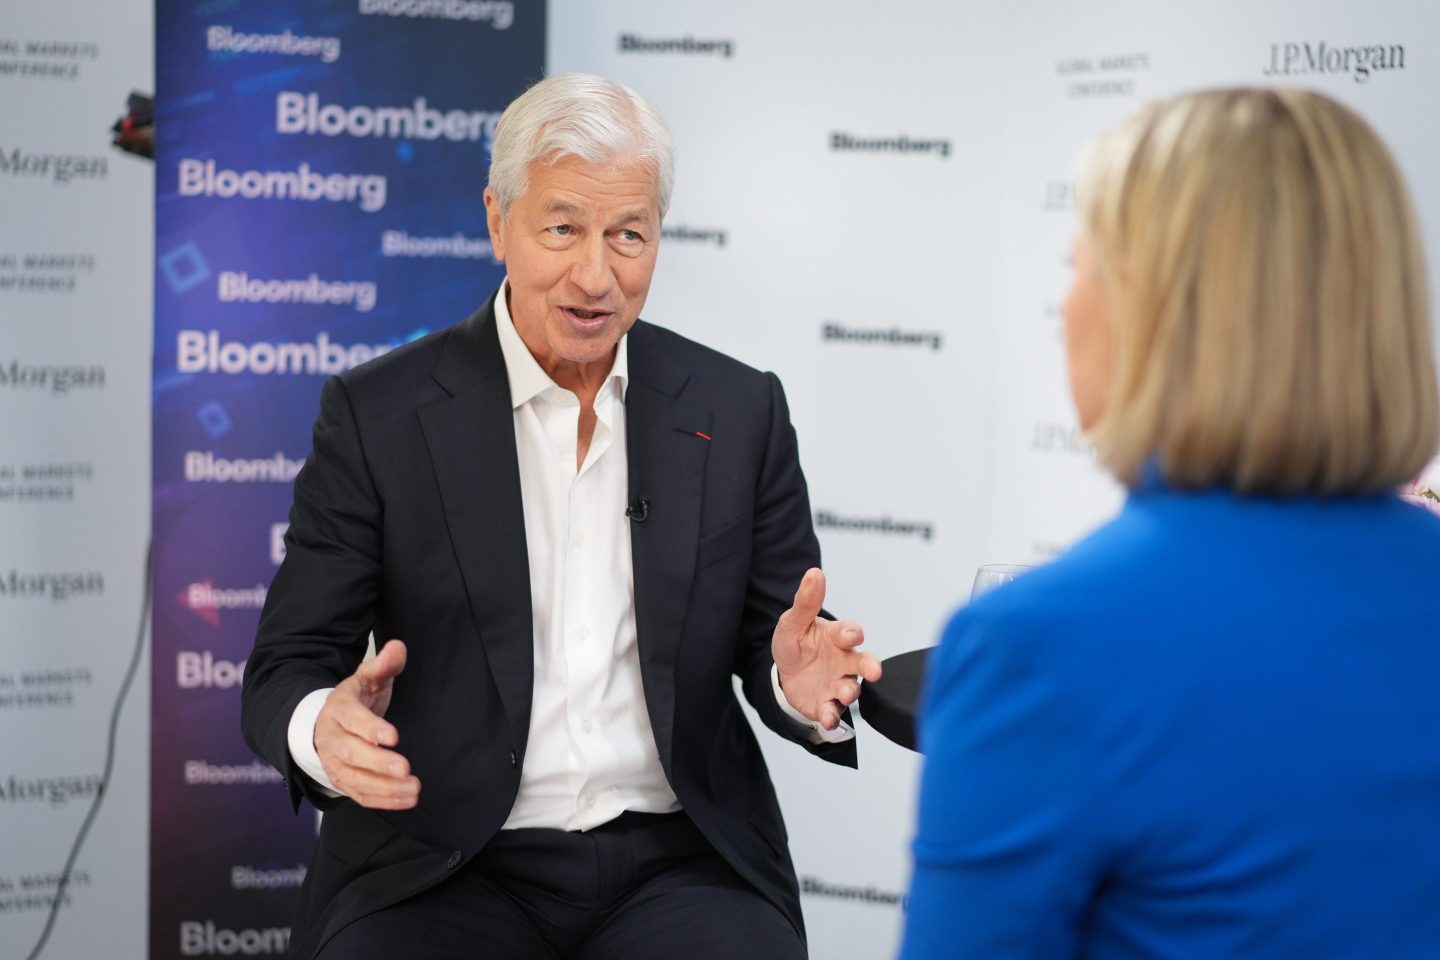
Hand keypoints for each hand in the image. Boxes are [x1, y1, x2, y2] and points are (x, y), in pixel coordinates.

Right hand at [313, 639, 420, 809]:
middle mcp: (332, 738)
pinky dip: (382, 801)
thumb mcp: (368, 676)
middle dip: (379, 763)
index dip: (371, 728)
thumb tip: (398, 647)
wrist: (325, 721)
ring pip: (355, 779)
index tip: (393, 736)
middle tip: (406, 768)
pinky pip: (359, 795)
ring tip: (414, 788)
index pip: (352, 719)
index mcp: (339, 708)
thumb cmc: (356, 698)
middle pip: (352, 754)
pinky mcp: (341, 780)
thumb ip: (384, 664)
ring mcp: (334, 762)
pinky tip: (407, 799)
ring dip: (384, 787)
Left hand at [771, 568, 881, 729]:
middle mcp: (843, 660)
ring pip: (851, 689)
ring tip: (844, 694)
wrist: (784, 673)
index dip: (853, 633)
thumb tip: (815, 572)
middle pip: (863, 663)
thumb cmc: (796, 643)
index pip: (851, 632)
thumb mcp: (793, 622)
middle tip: (874, 671)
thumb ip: (806, 602)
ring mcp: (837, 683)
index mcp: (837, 637)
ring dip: (849, 692)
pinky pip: (834, 711)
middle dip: (870, 666)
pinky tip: (828, 717)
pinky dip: (832, 715)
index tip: (852, 635)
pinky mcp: (827, 703)